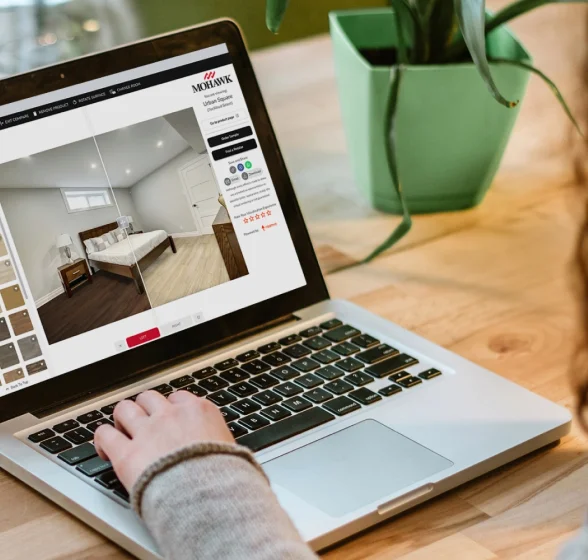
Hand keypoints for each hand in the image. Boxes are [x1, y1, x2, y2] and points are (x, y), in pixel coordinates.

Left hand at [94, 390, 233, 490]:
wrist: (209, 496)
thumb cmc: (225, 477)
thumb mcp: (231, 450)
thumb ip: (218, 441)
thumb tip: (224, 449)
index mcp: (200, 411)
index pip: (179, 398)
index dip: (171, 410)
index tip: (170, 420)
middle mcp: (172, 415)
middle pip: (149, 397)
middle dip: (145, 409)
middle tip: (143, 423)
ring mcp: (148, 432)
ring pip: (125, 408)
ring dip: (123, 418)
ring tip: (122, 430)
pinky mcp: (126, 454)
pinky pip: (105, 434)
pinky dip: (103, 438)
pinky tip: (104, 447)